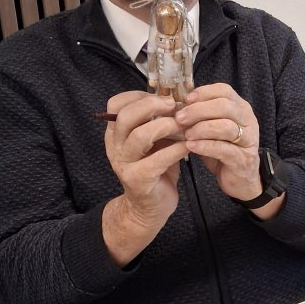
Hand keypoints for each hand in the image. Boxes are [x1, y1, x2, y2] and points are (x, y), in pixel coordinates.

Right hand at [101, 90, 189, 265]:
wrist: (150, 207)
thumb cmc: (155, 169)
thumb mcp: (153, 142)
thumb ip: (156, 122)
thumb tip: (175, 97)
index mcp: (115, 133)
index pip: (116, 104)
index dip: (139, 95)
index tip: (162, 96)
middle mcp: (115, 146)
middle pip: (126, 116)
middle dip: (152, 106)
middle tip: (173, 105)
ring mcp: (124, 164)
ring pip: (140, 135)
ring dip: (166, 126)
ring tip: (183, 126)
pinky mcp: (138, 180)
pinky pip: (158, 159)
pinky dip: (177, 149)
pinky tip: (189, 147)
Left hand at [175, 84, 283, 217]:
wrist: (239, 179)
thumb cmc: (223, 150)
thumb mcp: (213, 128)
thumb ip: (201, 115)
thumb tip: (177, 104)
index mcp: (240, 108)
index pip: (225, 91)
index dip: (204, 92)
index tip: (186, 99)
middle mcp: (248, 121)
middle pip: (225, 106)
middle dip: (199, 110)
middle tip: (180, 118)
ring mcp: (248, 140)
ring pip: (226, 127)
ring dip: (202, 129)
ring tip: (186, 134)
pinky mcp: (243, 159)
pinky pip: (224, 149)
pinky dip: (205, 146)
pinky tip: (191, 147)